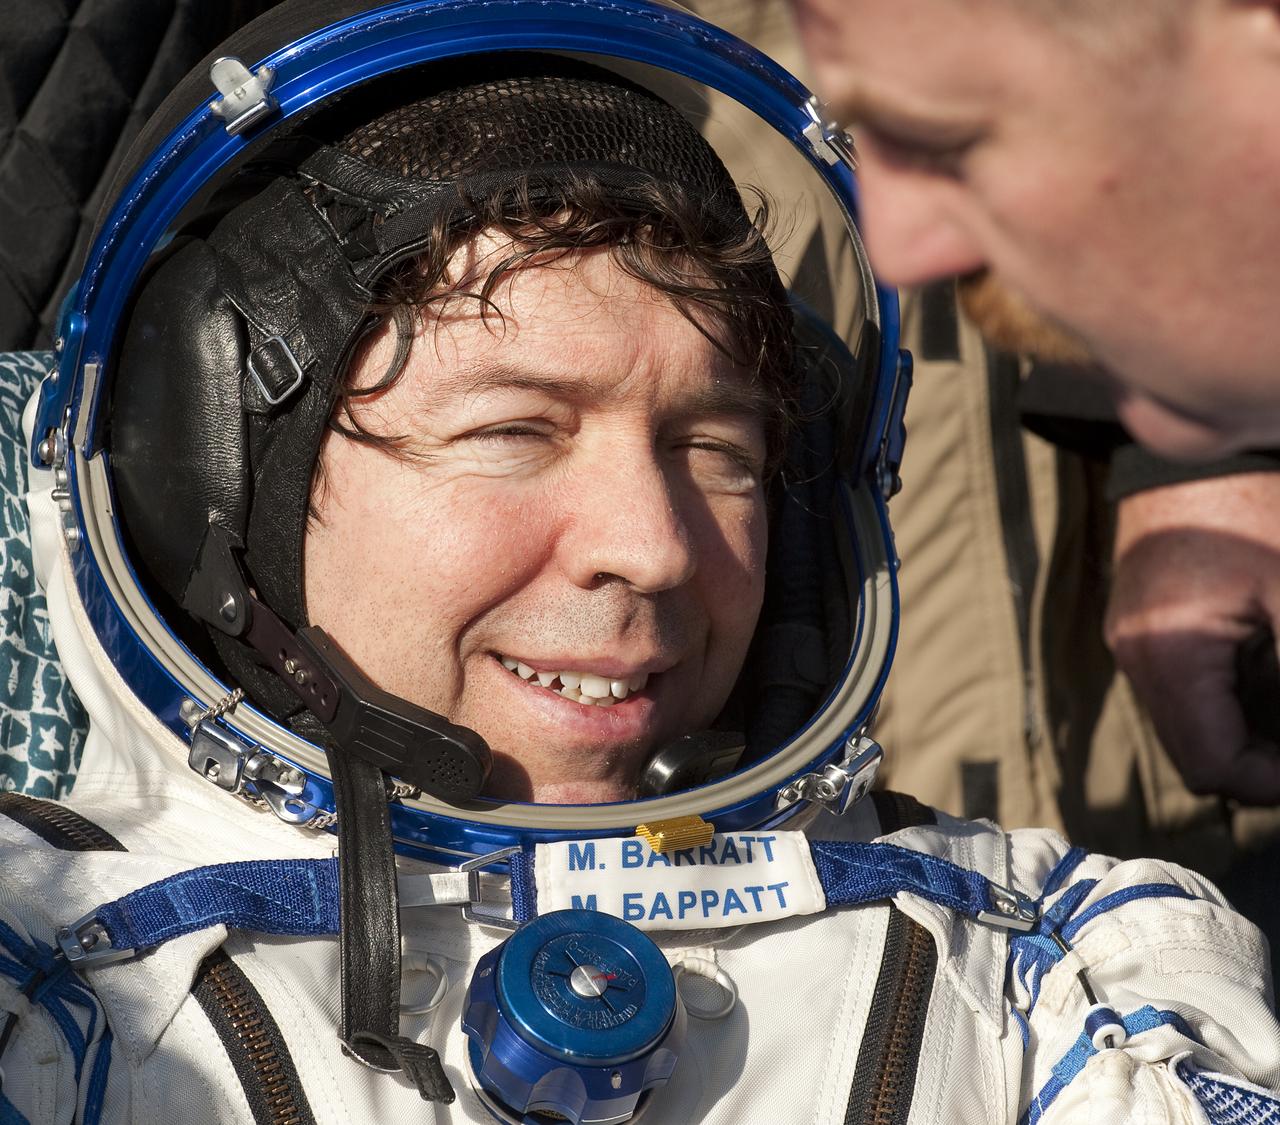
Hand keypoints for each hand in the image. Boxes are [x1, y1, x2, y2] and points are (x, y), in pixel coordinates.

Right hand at [1106, 472, 1279, 803]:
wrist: (1195, 452)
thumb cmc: (1252, 510)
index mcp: (1166, 654)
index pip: (1209, 766)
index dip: (1271, 784)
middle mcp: (1135, 656)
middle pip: (1193, 753)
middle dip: (1259, 761)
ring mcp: (1131, 640)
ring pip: (1187, 725)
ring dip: (1245, 729)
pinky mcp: (1138, 625)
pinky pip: (1180, 689)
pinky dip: (1227, 698)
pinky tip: (1267, 665)